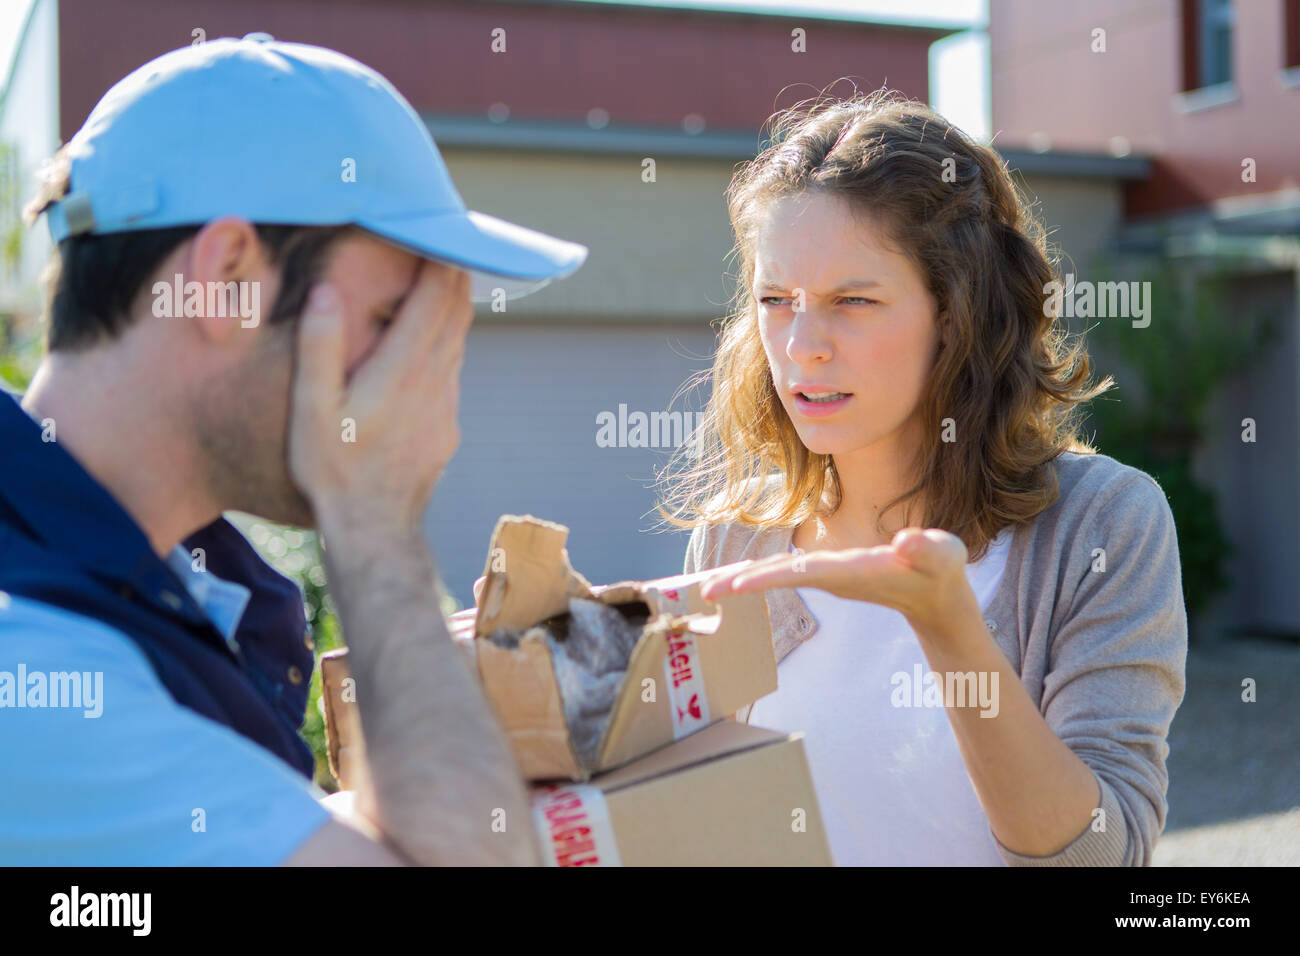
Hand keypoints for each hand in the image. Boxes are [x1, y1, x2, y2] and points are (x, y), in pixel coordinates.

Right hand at [288, 262, 471, 534]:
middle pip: (456, 314)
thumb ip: (319, 347)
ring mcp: (446, 407)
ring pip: (458, 343)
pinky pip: (451, 374)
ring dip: (451, 310)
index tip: (435, 232)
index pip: (435, 299)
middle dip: (451, 276)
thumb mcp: (311, 409)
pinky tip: (426, 347)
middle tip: (442, 244)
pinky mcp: (447, 428)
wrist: (375, 529)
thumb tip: (324, 292)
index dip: (439, 261)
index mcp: (402, 370)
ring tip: (438, 284)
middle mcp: (434, 383)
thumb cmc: (333, 470)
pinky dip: (444, 347)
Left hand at [698, 527, 978, 637]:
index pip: (801, 573)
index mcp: (849, 572)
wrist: (939, 598)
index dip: (767, 578)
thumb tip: (908, 543)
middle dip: (739, 584)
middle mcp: (830, 576)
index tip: (735, 586)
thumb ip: (928, 549)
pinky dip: (756, 573)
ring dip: (740, 580)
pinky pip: (782, 572)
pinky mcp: (826, 573)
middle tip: (699, 592)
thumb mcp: (944, 555)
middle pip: (776, 578)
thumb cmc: (941, 572)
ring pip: (775, 576)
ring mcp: (826, 576)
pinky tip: (734, 576)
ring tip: (703, 585)